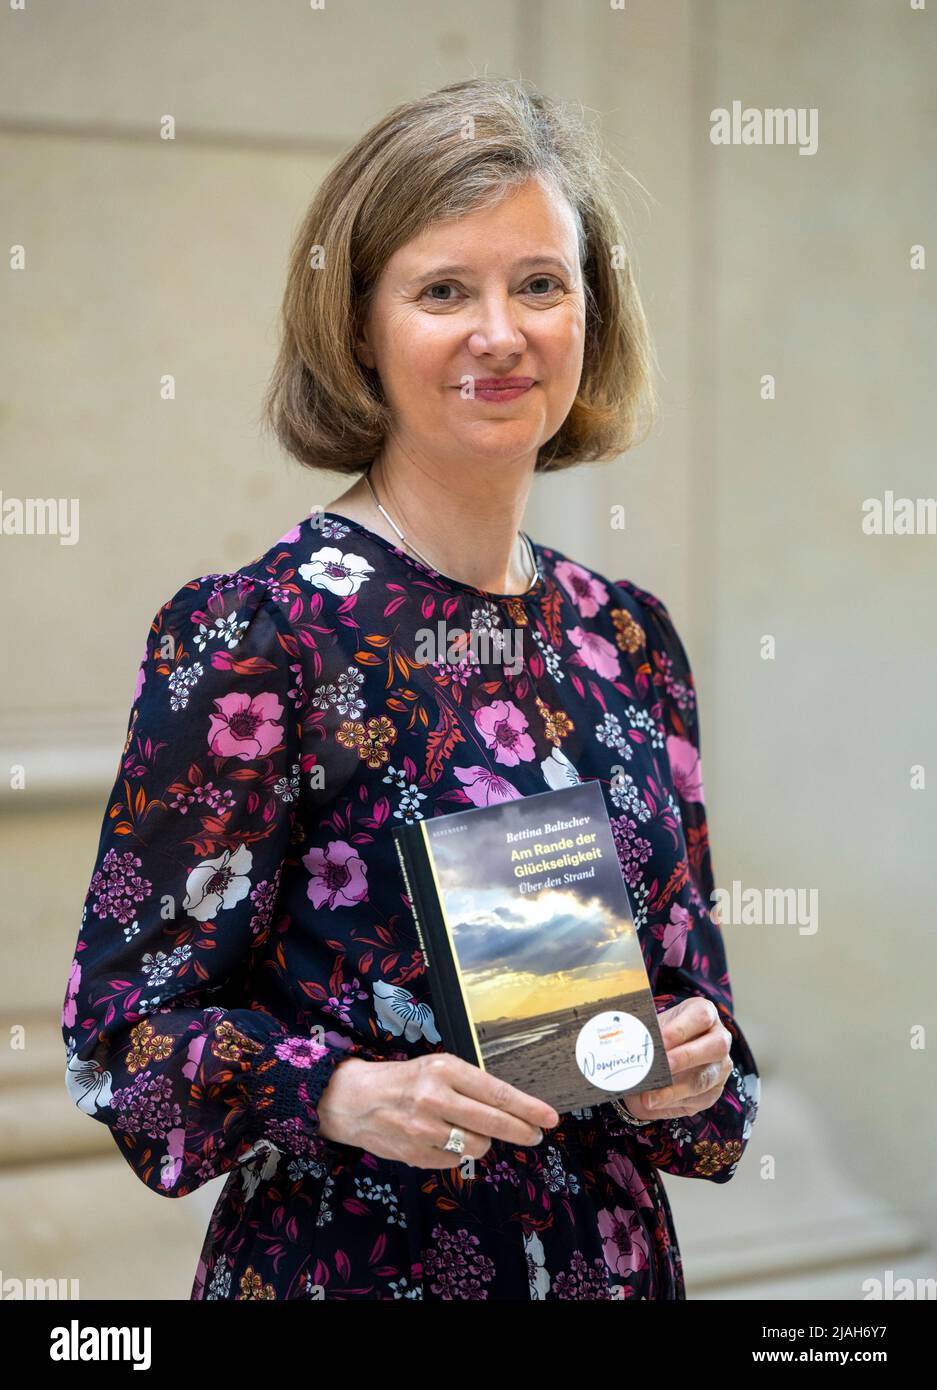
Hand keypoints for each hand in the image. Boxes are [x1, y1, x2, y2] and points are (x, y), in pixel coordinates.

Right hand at [316, 1052, 560, 1168]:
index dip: (527, 1108)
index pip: (496, 1092)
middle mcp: (435, 1099)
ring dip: (481, 1141)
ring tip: (465, 1128)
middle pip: (493, 1123)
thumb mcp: (435, 1068)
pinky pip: (454, 1160)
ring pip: (477, 1146)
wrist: (352, 1100)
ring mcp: (424, 1130)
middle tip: (535, 1135)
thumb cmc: (401, 1080)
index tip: (549, 1117)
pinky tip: (440, 1139)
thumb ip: (468, 1086)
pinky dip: (455, 1152)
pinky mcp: (415, 1155)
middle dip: (521, 1131)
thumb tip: (509, 1110)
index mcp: (443, 1070)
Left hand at [622, 997, 732, 1121]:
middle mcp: (719, 1039)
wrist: (666, 1053)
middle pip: (716, 1046)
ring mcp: (720, 1068)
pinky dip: (672, 1103)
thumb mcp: (652, 1026)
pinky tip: (654, 1104)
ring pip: (704, 1079)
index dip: (681, 1029)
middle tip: (662, 1066)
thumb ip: (645, 1032)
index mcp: (705, 1013)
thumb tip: (625, 1043)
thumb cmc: (659, 1034)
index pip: (701, 1016)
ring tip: (648, 1097)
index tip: (660, 1040)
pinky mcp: (713, 1092)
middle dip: (686, 1057)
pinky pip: (697, 1100)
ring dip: (674, 1090)